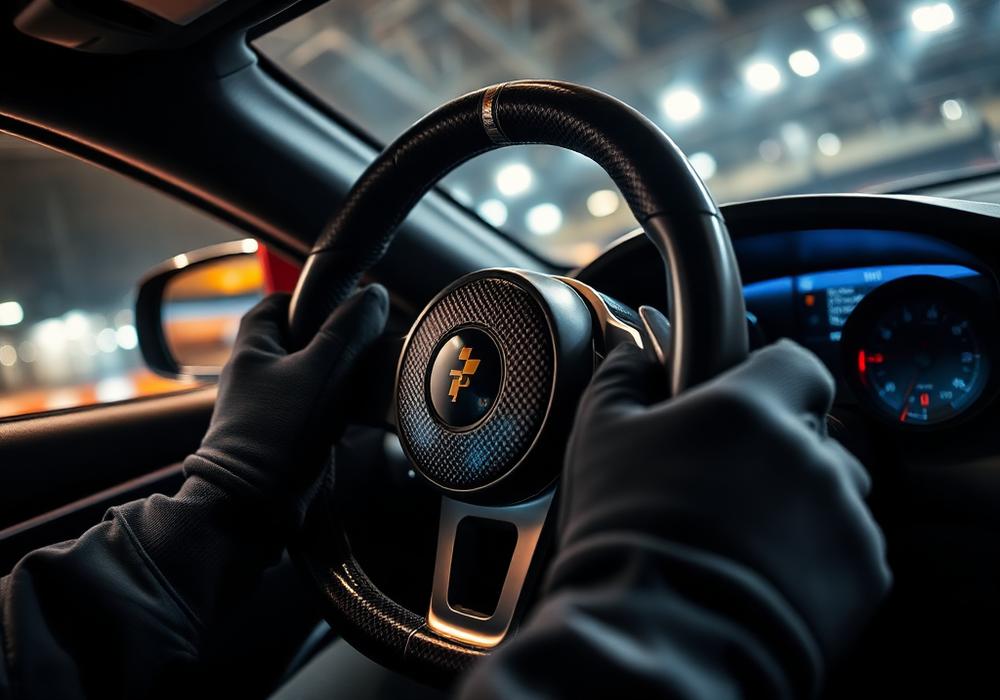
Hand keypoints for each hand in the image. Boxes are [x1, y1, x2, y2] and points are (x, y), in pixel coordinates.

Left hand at [183, 286, 388, 518]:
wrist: (254, 506)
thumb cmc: (276, 436)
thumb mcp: (322, 372)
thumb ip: (348, 331)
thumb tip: (373, 295)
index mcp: (251, 349)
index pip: (275, 304)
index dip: (308, 300)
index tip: (339, 305)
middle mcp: (252, 376)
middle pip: (296, 342)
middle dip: (330, 343)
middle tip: (358, 346)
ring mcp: (263, 408)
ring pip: (306, 377)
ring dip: (333, 379)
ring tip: (357, 384)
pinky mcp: (277, 436)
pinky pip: (308, 410)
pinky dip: (330, 409)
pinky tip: (347, 418)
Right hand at [556, 339, 889, 660]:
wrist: (662, 636)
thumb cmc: (626, 535)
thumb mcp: (600, 440)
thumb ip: (622, 380)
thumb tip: (631, 355)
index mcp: (750, 409)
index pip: (796, 363)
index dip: (773, 381)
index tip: (751, 404)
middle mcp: (808, 453)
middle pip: (815, 434)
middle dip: (781, 452)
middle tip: (729, 486)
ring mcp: (843, 514)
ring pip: (835, 492)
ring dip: (803, 505)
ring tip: (748, 538)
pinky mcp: (863, 572)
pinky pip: (849, 548)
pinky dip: (817, 557)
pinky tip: (766, 573)